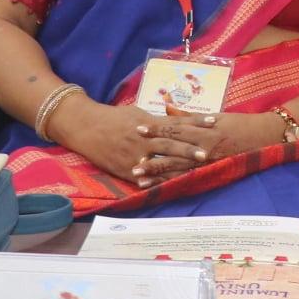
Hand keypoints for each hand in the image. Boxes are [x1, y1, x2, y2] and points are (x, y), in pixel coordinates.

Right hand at [45, 99, 235, 185]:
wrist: (86, 127)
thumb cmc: (114, 117)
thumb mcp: (137, 112)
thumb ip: (157, 120)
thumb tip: (176, 119)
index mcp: (148, 123)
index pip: (176, 123)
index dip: (194, 123)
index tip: (212, 121)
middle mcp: (143, 140)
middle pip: (170, 145)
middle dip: (189, 149)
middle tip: (208, 152)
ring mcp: (135, 156)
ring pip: (160, 163)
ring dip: (178, 167)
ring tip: (194, 170)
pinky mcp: (126, 170)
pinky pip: (145, 178)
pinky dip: (158, 182)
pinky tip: (171, 185)